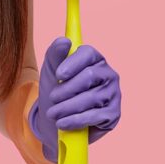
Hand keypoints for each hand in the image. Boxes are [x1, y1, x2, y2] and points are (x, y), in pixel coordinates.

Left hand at [30, 37, 121, 162]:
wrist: (56, 118)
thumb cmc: (55, 88)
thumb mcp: (50, 71)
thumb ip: (55, 54)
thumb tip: (64, 41)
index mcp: (93, 59)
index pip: (88, 53)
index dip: (72, 63)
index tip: (58, 74)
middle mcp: (108, 74)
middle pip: (89, 76)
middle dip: (66, 89)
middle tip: (52, 98)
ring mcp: (113, 94)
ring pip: (91, 98)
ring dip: (67, 107)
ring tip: (53, 113)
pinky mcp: (114, 114)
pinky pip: (96, 116)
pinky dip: (76, 120)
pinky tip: (63, 123)